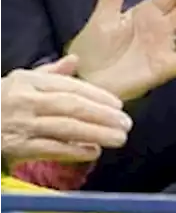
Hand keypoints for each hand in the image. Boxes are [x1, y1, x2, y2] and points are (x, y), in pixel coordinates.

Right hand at [0, 55, 132, 165]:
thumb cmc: (1, 99)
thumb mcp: (21, 80)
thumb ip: (51, 73)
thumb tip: (76, 60)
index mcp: (28, 82)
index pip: (69, 88)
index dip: (96, 96)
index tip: (118, 104)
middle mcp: (25, 102)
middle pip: (71, 108)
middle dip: (102, 116)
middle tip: (126, 123)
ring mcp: (20, 125)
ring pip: (64, 129)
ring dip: (95, 134)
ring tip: (118, 138)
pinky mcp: (16, 148)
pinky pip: (50, 149)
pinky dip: (73, 151)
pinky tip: (92, 152)